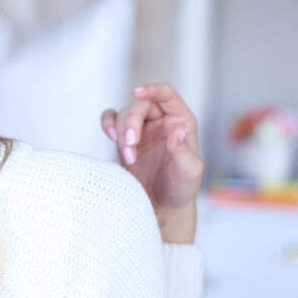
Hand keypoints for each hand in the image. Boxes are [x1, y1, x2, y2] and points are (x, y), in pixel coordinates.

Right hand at [100, 83, 203, 243]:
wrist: (161, 208)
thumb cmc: (180, 189)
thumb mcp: (189, 172)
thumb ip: (184, 151)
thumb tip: (177, 130)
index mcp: (181, 121)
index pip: (166, 95)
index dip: (152, 90)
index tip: (137, 93)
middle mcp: (161, 121)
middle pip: (140, 105)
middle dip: (131, 122)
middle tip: (130, 144)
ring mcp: (143, 129)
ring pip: (124, 114)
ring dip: (122, 133)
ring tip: (128, 158)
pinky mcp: (126, 139)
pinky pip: (111, 121)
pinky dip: (107, 125)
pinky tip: (111, 136)